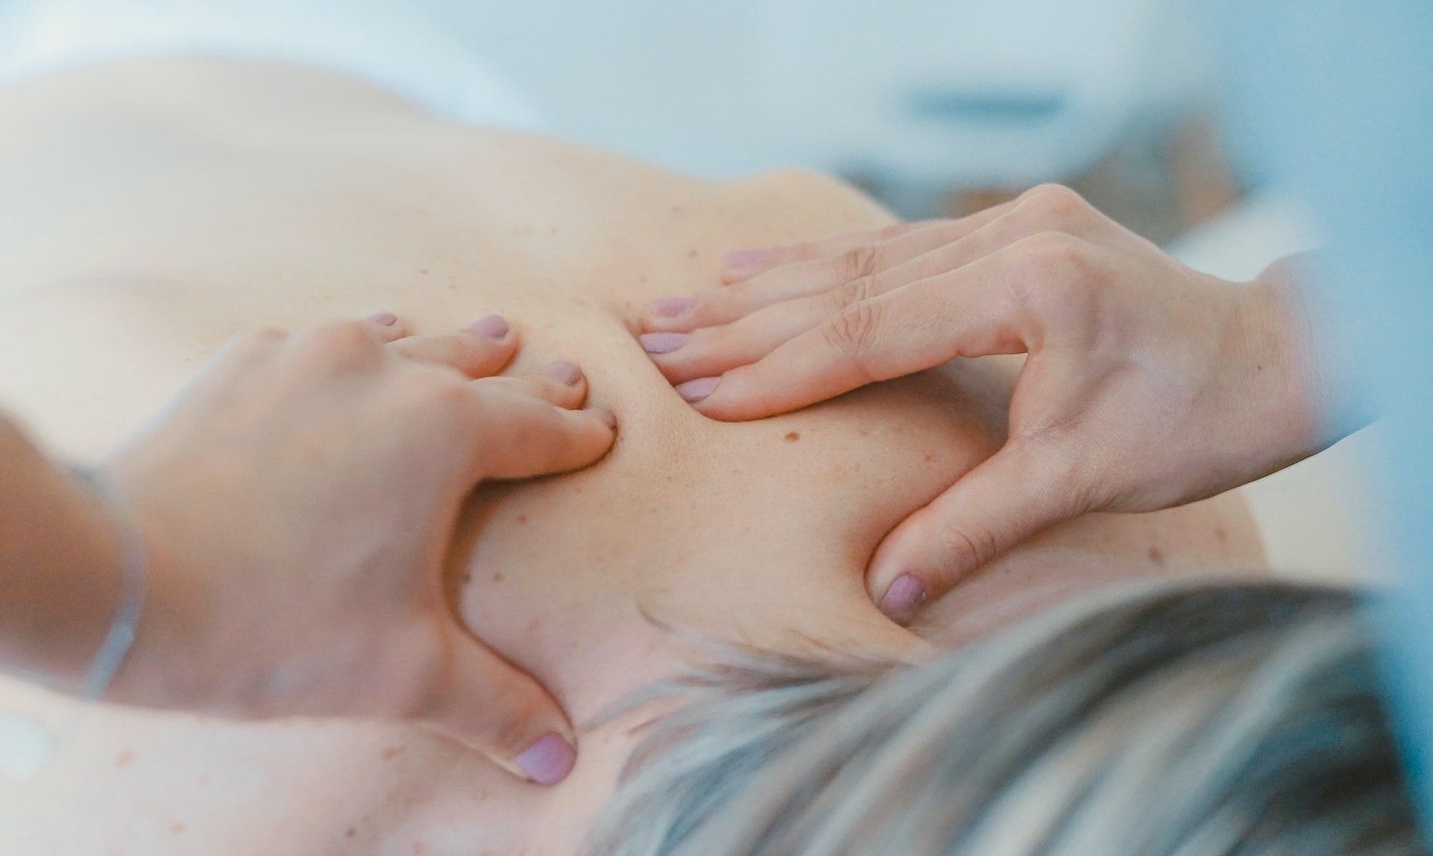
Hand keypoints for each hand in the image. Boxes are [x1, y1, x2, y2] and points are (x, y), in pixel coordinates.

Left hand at [101, 313, 614, 783]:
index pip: (538, 426)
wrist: (117, 578)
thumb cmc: (272, 623)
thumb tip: (556, 756)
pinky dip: (349, 353)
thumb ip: (493, 706)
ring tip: (477, 338)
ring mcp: (305, 357)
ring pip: (399, 337)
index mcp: (446, 431)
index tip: (601, 430)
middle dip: (524, 377)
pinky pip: (315, 343)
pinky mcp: (239, 365)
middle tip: (560, 371)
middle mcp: (385, 370)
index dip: (576, 434)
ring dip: (442, 347)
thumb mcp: (401, 673)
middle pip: (477, 364)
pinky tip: (344, 358)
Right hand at [638, 185, 1321, 621]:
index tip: (700, 389)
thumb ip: (973, 526)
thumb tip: (888, 590)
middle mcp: (1014, 234)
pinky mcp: (1017, 227)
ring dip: (771, 285)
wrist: (1276, 356)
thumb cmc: (1195, 419)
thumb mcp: (1079, 478)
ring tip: (686, 299)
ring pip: (866, 257)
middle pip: (851, 283)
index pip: (871, 331)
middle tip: (657, 335)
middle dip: (748, 318)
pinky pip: (899, 245)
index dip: (779, 367)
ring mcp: (1014, 221)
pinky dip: (827, 266)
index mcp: (1028, 285)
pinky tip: (767, 268)